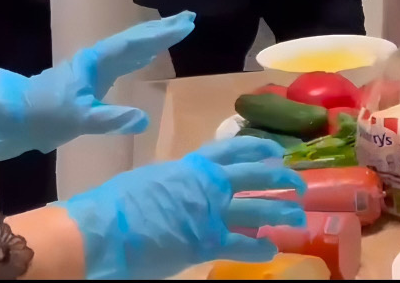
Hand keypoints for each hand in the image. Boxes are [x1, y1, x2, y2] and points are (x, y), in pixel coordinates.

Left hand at [0, 12, 196, 160]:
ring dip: (151, 41)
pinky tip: (146, 58)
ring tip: (174, 32)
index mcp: (94, 63)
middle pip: (133, 40)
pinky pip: (121, 63)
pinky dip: (137, 57)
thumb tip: (143, 119)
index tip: (185, 23)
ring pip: (127, 50)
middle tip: (188, 19)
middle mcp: (95, 61)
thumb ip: (110, 119)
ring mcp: (92, 70)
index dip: (159, 35)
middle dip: (160, 30)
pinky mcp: (89, 81)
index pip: (133, 44)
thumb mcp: (77, 119)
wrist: (11, 119)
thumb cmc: (43, 116)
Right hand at [57, 137, 306, 279]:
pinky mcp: (207, 242)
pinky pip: (242, 245)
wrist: (100, 230)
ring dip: (281, 212)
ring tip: (298, 218)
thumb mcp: (149, 180)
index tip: (276, 151)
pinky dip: (259, 248)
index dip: (258, 149)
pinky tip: (271, 250)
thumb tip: (182, 189)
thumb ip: (174, 183)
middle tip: (299, 184)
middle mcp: (206, 183)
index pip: (232, 149)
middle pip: (254, 175)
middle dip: (281, 178)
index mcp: (190, 165)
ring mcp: (210, 212)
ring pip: (258, 208)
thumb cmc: (114, 205)